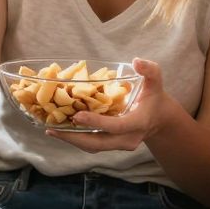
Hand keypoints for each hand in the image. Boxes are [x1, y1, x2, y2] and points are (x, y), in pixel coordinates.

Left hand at [46, 57, 178, 154]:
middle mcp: (128, 139)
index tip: (77, 116)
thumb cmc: (154, 98)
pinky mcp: (111, 145)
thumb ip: (150, 70)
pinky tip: (60, 130)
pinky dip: (76, 138)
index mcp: (138, 123)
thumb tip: (137, 61)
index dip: (96, 122)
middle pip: (99, 143)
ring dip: (72, 140)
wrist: (158, 119)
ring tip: (51, 130)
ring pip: (93, 147)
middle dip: (75, 138)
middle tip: (53, 128)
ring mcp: (119, 145)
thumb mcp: (155, 82)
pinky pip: (92, 145)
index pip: (116, 126)